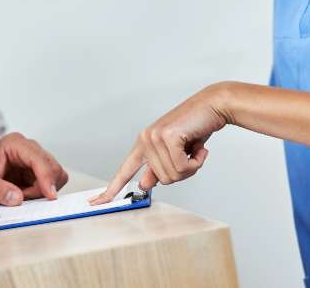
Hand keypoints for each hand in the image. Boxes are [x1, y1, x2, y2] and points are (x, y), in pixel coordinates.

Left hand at [0, 132, 68, 203]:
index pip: (38, 158)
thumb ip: (0, 189)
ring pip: (57, 176)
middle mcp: (28, 147)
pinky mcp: (38, 171)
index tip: (50, 195)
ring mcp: (35, 158)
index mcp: (14, 143)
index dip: (46, 177)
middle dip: (44, 186)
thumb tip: (20, 198)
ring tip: (23, 197)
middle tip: (26, 199)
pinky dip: (43, 192)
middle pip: (53, 166)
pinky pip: (53, 183)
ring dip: (43, 190)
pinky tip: (26, 195)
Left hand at [89, 84, 229, 204]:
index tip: (96, 202)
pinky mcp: (167, 136)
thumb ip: (159, 168)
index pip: (124, 171)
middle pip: (161, 180)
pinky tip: (200, 147)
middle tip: (191, 154)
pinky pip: (182, 166)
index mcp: (143, 144)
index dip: (111, 189)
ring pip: (172, 175)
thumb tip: (145, 184)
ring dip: (191, 166)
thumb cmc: (196, 128)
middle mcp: (145, 139)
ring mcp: (154, 137)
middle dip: (182, 172)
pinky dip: (196, 162)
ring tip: (195, 149)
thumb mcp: (176, 152)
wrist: (212, 106)